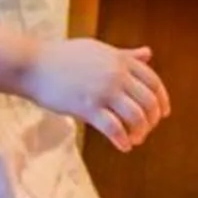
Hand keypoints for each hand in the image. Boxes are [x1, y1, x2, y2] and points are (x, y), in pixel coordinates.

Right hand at [24, 37, 170, 149]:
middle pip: (149, 102)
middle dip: (152, 120)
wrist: (34, 64)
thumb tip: (148, 53)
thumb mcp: (99, 50)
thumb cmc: (64, 57)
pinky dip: (122, 140)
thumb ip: (125, 55)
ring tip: (134, 139)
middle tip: (146, 130)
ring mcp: (103, 91)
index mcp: (121, 60)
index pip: (154, 82)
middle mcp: (117, 75)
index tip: (163, 114)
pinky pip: (114, 129)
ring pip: (136, 117)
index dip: (162, 100)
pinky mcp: (87, 107)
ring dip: (139, 132)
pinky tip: (123, 146)